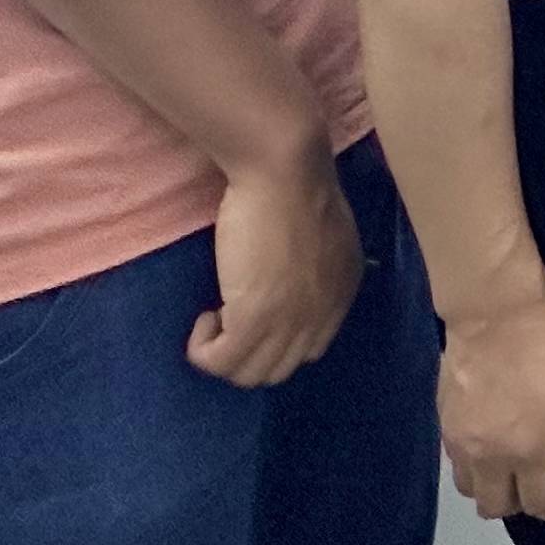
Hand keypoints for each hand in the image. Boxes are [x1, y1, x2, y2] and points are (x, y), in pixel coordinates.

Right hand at [189, 153, 361, 387]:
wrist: (285, 170)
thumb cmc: (296, 187)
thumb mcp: (324, 235)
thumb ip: (314, 264)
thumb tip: (291, 279)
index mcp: (342, 293)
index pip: (309, 349)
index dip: (273, 341)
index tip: (249, 314)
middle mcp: (323, 314)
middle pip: (277, 369)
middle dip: (246, 353)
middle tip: (226, 317)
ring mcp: (291, 320)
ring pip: (248, 374)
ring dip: (222, 354)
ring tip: (214, 315)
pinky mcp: (255, 316)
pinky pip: (219, 361)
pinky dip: (202, 350)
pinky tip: (203, 317)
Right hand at [438, 286, 544, 522]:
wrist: (493, 307)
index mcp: (531, 449)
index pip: (539, 501)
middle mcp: (491, 456)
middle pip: (496, 506)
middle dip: (518, 505)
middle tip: (535, 486)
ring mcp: (461, 440)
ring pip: (469, 489)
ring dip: (489, 488)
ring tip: (508, 469)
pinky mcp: (442, 421)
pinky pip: (454, 461)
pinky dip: (471, 465)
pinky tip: (486, 445)